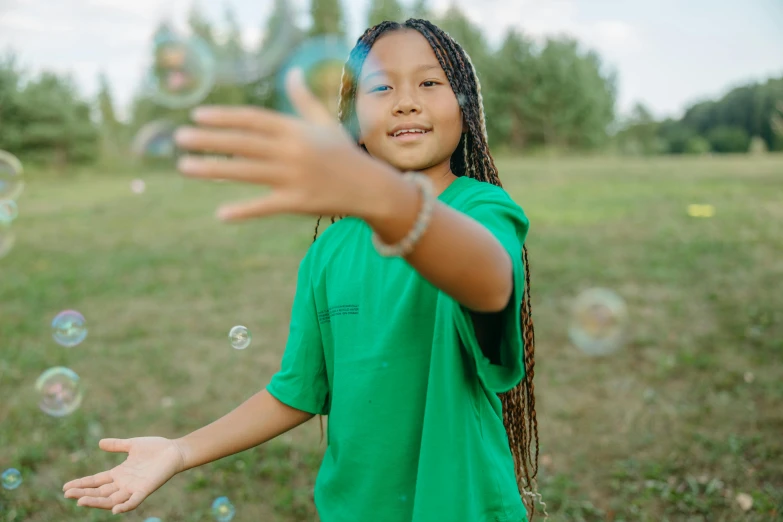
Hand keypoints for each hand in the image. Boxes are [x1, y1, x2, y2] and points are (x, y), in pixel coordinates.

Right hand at [62, 437, 184, 513]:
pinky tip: (115, 510)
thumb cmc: (155, 448)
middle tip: (68, 494)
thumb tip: (99, 442)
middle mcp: (124, 483)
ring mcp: (134, 487)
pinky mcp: (145, 489)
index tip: (65, 487)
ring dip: (97, 502)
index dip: (81, 484)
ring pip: (111, 500)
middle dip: (84, 494)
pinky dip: (124, 507)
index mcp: (119, 473)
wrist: (175, 450)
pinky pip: (133, 502)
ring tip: (81, 501)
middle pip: (100, 492)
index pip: (96, 481)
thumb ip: (117, 445)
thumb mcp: (132, 445)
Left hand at [175, 68, 394, 221]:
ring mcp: (295, 177)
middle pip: (243, 142)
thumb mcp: (325, 123)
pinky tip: (221, 213)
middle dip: (209, 139)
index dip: (224, 116)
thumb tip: (292, 73)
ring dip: (213, 169)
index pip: (253, 119)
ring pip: (246, 171)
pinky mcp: (298, 202)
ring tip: (184, 166)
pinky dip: (244, 210)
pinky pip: (266, 205)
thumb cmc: (344, 154)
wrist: (370, 187)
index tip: (197, 115)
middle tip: (179, 137)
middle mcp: (293, 151)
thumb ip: (304, 100)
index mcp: (296, 130)